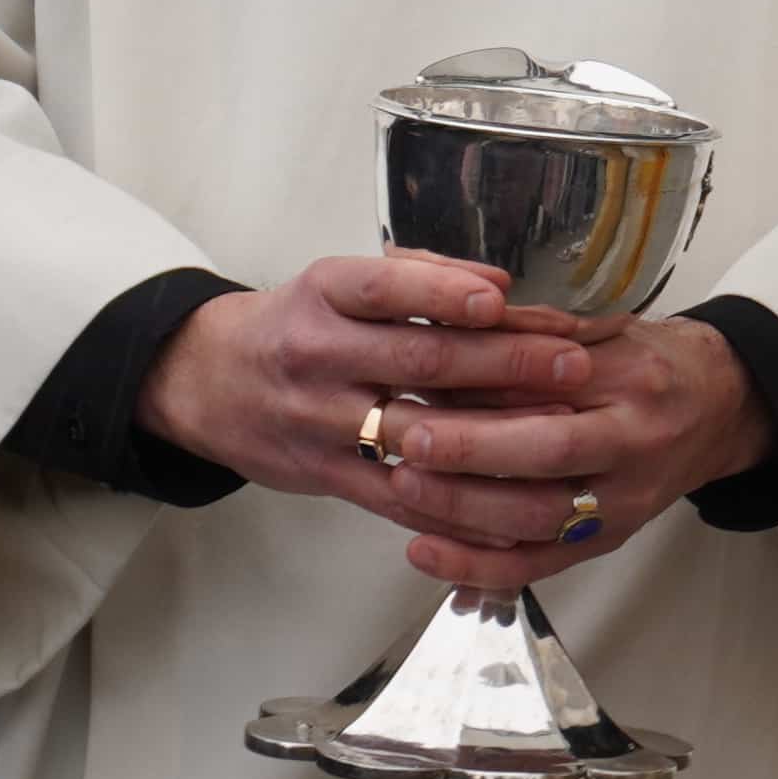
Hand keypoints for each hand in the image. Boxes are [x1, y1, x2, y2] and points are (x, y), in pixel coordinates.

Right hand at [135, 258, 758, 583]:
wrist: (207, 382)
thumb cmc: (299, 324)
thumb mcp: (340, 284)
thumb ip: (419, 276)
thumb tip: (500, 281)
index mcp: (326, 294)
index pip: (384, 285)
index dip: (443, 292)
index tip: (500, 297)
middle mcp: (319, 355)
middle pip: (418, 360)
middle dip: (502, 362)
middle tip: (571, 361)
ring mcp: (322, 421)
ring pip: (416, 432)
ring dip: (494, 434)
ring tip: (561, 428)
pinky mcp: (328, 476)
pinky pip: (400, 496)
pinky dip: (459, 502)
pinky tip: (512, 497)